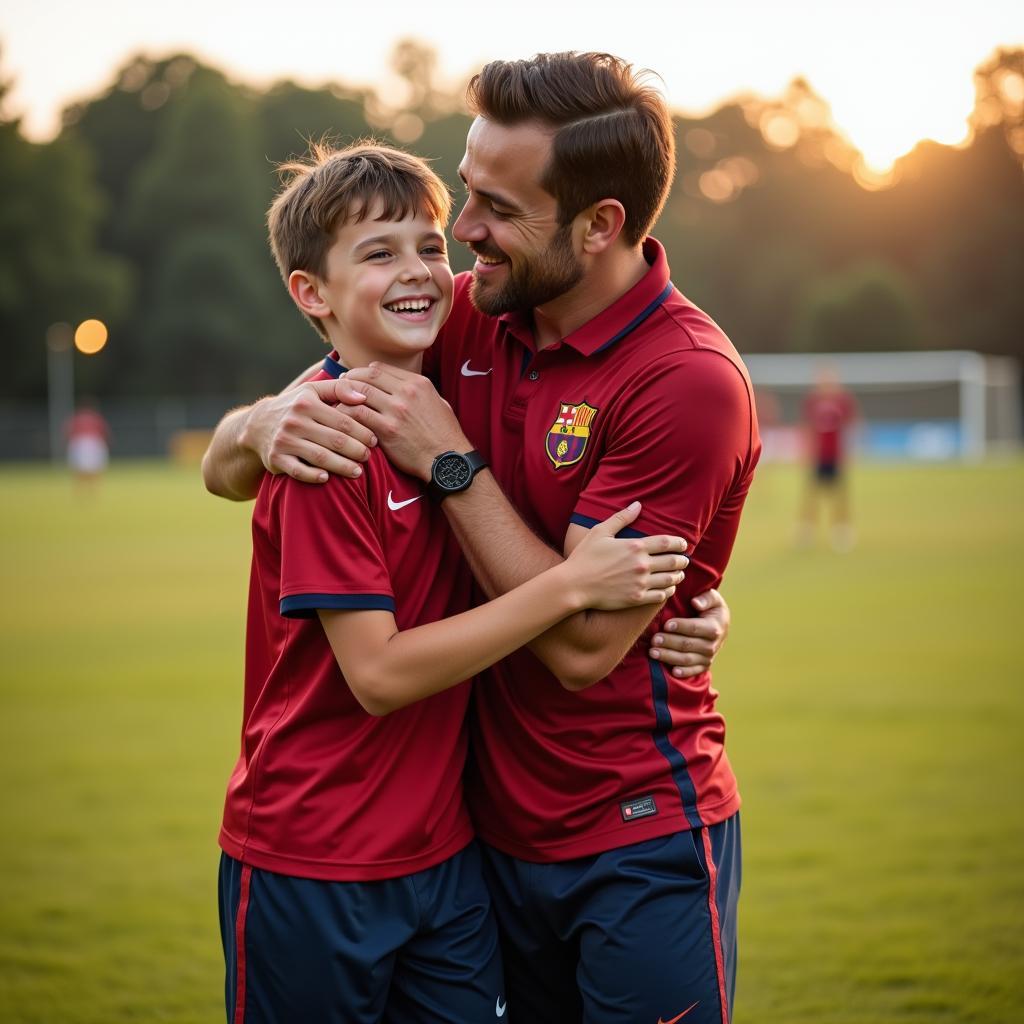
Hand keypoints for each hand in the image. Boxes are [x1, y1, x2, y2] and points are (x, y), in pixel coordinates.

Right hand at [241, 378, 376, 481]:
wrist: (258, 425)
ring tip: (358, 472)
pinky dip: (313, 476)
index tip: (375, 441)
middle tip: (369, 457)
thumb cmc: (296, 407)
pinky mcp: (276, 459)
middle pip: (335, 440)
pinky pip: (298, 471)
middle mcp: (294, 421)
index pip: (343, 420)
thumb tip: (364, 397)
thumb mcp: (313, 391)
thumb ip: (339, 389)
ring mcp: (284, 441)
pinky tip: (327, 478)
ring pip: (320, 457)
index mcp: (307, 403)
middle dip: (356, 450)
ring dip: (342, 466)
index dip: (363, 432)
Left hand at [341, 364, 468, 479]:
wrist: (449, 461)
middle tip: (339, 388)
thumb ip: (418, 391)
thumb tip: (400, 383)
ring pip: (359, 393)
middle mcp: (407, 392)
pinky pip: (358, 415)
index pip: (380, 368)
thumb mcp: (438, 403)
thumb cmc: (444, 434)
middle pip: (367, 377)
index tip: (355, 379)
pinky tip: (343, 420)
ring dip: (344, 397)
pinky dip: (346, 415)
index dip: (363, 372)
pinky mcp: (387, 430)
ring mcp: (396, 411)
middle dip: (349, 380)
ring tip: (338, 403)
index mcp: (418, 383)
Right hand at [565, 502, 687, 609]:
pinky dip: (668, 591)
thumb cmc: (584, 557)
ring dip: (678, 576)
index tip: (684, 544)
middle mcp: (641, 564)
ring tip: (679, 574)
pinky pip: (661, 596)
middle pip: (673, 561)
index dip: (680, 543)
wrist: (574, 585)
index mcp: (635, 546)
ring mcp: (640, 582)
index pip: (667, 543)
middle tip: (684, 560)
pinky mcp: (636, 598)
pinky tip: (668, 589)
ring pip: (670, 579)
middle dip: (682, 560)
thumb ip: (621, 518)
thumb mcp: (600, 532)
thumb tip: (638, 504)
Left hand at [649, 588, 730, 677]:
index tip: (666, 625)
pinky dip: (684, 672)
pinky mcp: (703, 666)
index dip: (681, 627)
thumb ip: (706, 598)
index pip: (695, 628)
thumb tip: (696, 603)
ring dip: (669, 657)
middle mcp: (712, 645)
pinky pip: (693, 671)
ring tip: (653, 652)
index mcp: (714, 627)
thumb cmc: (711, 608)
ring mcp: (708, 657)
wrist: (720, 626)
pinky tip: (672, 671)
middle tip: (654, 639)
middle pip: (687, 645)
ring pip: (687, 659)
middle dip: (669, 642)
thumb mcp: (713, 598)